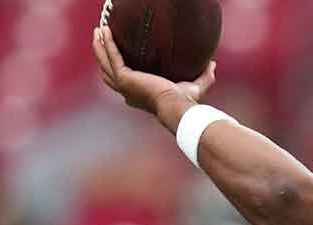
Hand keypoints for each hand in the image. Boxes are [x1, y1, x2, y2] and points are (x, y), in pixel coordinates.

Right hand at [92, 26, 214, 126]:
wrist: (178, 106)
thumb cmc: (186, 102)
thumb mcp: (196, 87)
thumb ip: (204, 76)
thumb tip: (213, 63)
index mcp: (139, 94)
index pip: (122, 82)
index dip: (116, 69)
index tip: (116, 55)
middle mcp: (128, 91)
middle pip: (107, 71)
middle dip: (102, 54)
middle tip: (101, 37)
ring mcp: (124, 85)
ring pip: (105, 62)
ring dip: (99, 46)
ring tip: (99, 30)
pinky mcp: (124, 77)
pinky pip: (111, 56)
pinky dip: (107, 43)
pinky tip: (105, 30)